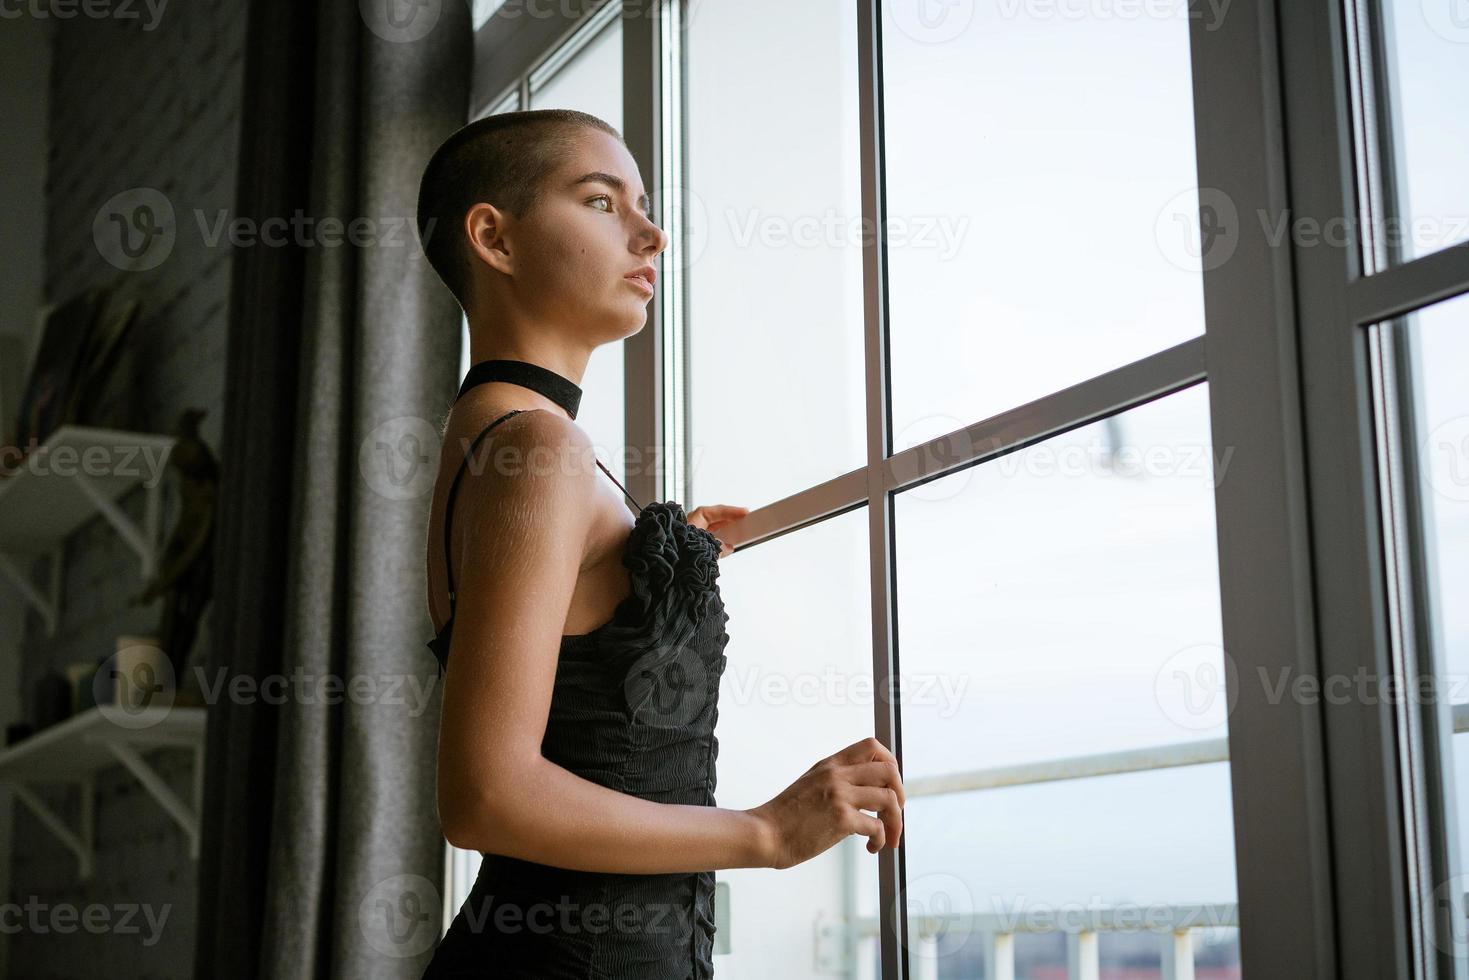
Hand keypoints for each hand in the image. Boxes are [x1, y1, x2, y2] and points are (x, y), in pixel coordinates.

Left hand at [686, 504, 748, 557]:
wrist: (666, 562)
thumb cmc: (680, 549)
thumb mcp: (706, 546)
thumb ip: (719, 546)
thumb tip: (728, 547)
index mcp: (695, 518)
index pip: (717, 511)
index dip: (733, 512)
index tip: (745, 512)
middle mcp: (692, 523)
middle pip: (715, 519)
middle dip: (729, 521)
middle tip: (745, 521)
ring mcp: (690, 533)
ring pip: (711, 529)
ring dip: (723, 532)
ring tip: (738, 534)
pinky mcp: (690, 544)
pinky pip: (707, 539)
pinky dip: (716, 541)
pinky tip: (725, 546)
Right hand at [745, 736, 904, 869]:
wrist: (764, 834)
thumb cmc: (785, 817)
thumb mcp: (810, 784)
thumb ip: (834, 781)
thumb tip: (862, 790)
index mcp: (830, 764)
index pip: (872, 746)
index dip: (890, 763)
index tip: (890, 785)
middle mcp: (837, 775)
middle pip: (889, 770)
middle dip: (900, 794)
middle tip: (894, 813)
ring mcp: (839, 795)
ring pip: (889, 798)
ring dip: (895, 821)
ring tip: (887, 836)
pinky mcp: (841, 819)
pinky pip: (877, 826)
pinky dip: (880, 839)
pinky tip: (870, 847)